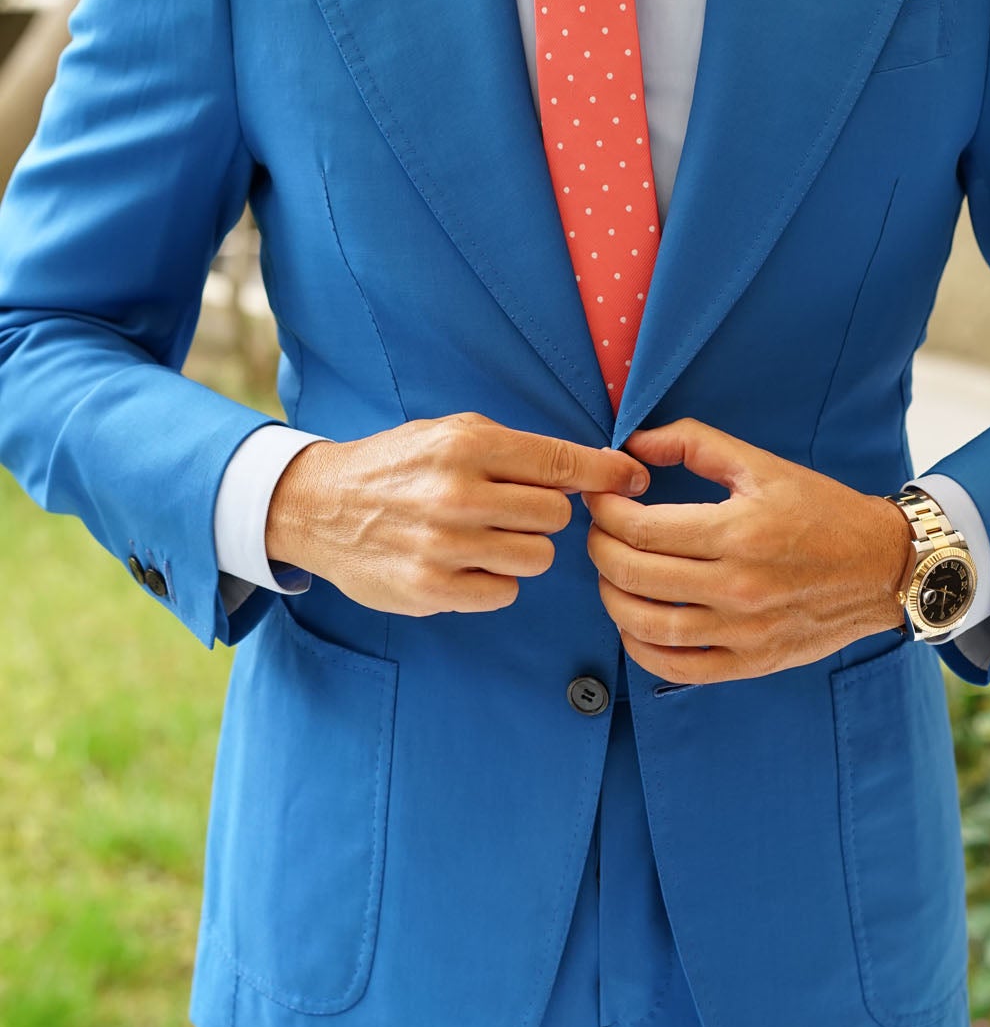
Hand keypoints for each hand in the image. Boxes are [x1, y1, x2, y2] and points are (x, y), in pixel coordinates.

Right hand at [265, 412, 648, 616]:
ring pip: (537, 557)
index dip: (607, 475)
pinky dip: (495, 581)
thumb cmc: (398, 467)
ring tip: (488, 538)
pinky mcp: (431, 589)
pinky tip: (465, 564)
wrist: (319, 507)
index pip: (561, 463)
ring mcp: (443, 544)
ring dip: (524, 550)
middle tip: (513, 512)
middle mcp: (457, 493)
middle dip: (545, 515)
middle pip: (556, 516)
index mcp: (467, 445)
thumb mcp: (451, 434)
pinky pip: (504, 592)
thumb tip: (604, 468)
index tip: (633, 481)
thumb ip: (519, 451)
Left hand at [581, 417, 913, 684]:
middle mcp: (738, 586)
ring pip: (646, 625)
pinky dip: (640, 648)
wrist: (883, 566)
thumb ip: (694, 443)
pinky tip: (634, 624)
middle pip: (633, 574)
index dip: (605, 510)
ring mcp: (744, 630)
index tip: (601, 498)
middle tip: (599, 531)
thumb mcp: (762, 464)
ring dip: (612, 598)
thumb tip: (633, 442)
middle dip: (599, 548)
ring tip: (612, 574)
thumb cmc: (822, 511)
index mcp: (739, 532)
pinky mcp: (751, 661)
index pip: (641, 528)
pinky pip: (676, 668)